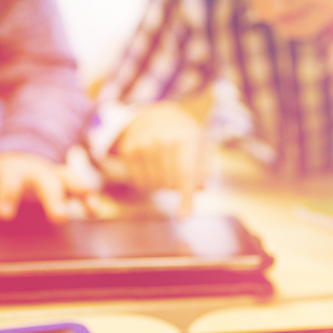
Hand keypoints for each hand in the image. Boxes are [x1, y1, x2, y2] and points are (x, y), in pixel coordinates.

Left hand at [0, 152, 97, 223]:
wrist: (19, 161)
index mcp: (10, 174)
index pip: (8, 183)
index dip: (7, 197)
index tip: (5, 214)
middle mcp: (35, 173)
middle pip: (45, 183)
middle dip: (53, 199)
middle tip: (59, 217)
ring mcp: (55, 177)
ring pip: (70, 180)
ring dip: (81, 192)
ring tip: (90, 206)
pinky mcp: (70, 185)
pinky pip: (83, 190)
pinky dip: (91, 199)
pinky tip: (96, 211)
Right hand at [113, 102, 209, 216]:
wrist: (155, 114)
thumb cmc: (183, 135)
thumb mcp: (200, 144)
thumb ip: (204, 166)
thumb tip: (200, 187)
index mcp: (186, 138)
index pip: (186, 174)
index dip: (186, 198)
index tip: (183, 217)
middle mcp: (162, 140)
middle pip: (169, 184)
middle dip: (175, 186)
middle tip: (176, 171)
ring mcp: (143, 145)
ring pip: (153, 186)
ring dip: (160, 185)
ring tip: (164, 168)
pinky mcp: (128, 150)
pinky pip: (139, 183)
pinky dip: (147, 184)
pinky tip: (151, 170)